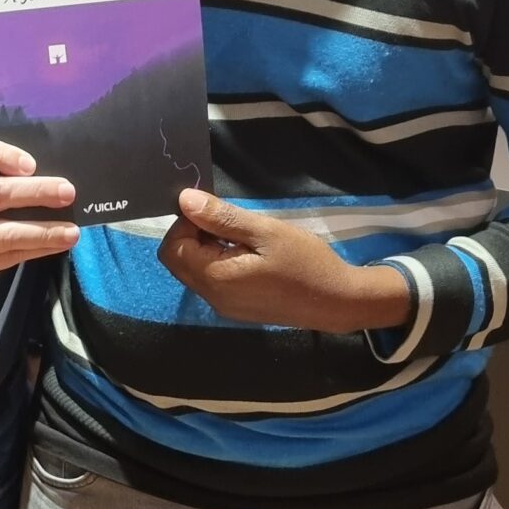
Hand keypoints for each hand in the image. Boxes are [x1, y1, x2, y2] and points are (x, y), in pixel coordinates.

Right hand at [0, 135, 77, 310]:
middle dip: (37, 191)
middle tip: (66, 190)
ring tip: (72, 229)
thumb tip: (30, 172)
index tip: (28, 163)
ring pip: (9, 231)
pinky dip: (40, 247)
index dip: (1, 154)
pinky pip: (14, 253)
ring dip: (46, 229)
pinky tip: (60, 242)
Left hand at [157, 190, 411, 332]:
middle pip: (178, 262)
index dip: (185, 224)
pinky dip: (218, 262)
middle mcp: (212, 297)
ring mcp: (224, 306)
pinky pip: (212, 282)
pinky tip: (246, 253)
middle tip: (227, 221)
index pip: (172, 248)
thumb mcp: (265, 231)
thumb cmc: (305, 262)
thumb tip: (185, 200)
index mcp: (215, 278)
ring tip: (241, 236)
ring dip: (206, 248)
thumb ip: (222, 217)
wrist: (337, 301)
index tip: (214, 211)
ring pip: (194, 271)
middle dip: (192, 235)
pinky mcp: (236, 308)